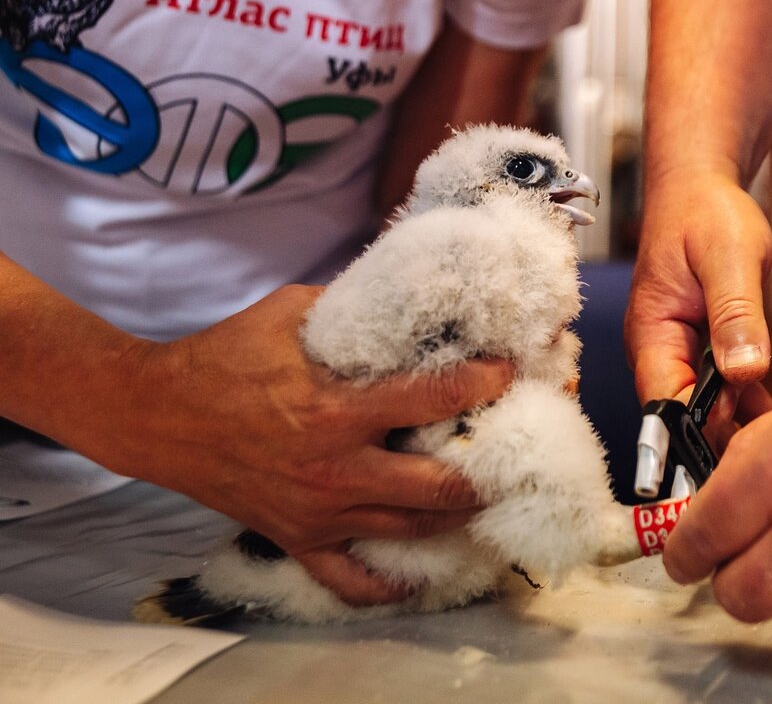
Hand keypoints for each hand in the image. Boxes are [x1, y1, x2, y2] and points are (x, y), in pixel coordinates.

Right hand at [100, 285, 513, 605]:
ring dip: (453, 518)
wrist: (155, 415)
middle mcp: (336, 470)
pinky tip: (413, 575)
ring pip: (409, 532)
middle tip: (509, 452)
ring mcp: (318, 513)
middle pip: (437, 488)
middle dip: (483, 472)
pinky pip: (349, 580)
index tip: (508, 373)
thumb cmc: (222, 357)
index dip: (482, 383)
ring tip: (482, 498)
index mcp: (336, 410)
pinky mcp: (296, 539)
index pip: (432, 398)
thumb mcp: (286, 313)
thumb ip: (350, 307)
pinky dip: (385, 584)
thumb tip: (403, 294)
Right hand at [626, 169, 771, 425]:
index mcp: (652, 333)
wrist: (701, 191)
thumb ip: (735, 314)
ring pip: (705, 409)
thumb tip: (743, 371)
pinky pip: (722, 391)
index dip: (701, 429)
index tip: (743, 443)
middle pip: (684, 417)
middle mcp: (659, 351)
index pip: (665, 404)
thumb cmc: (704, 213)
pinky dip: (745, 404)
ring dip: (737, 424)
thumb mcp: (729, 257)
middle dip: (722, 436)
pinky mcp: (702, 350)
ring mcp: (680, 353)